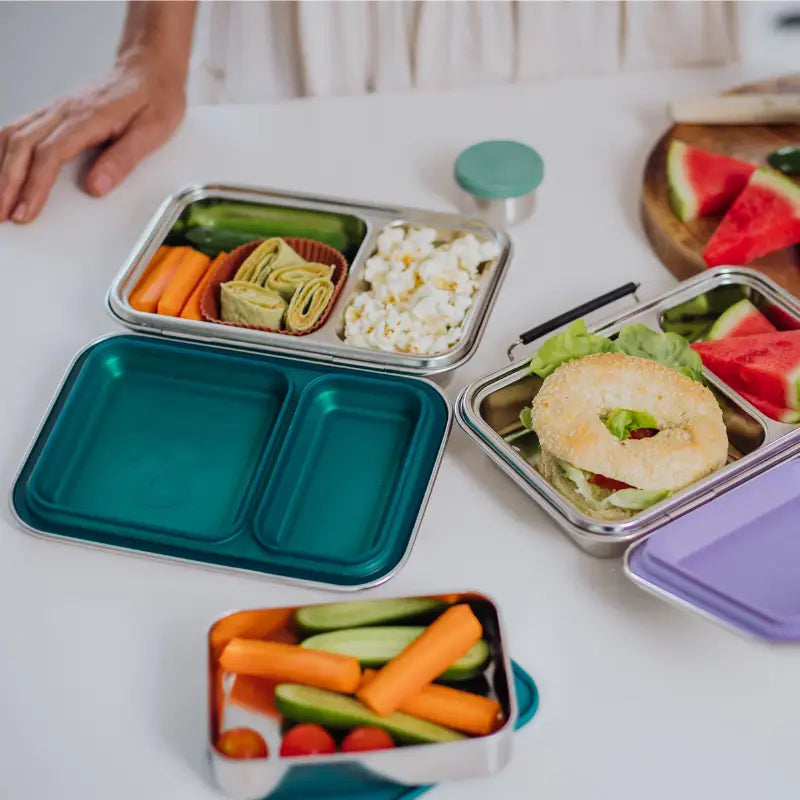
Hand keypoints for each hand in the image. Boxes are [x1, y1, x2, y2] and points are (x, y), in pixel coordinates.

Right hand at [0, 56, 185, 223]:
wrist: (149, 67)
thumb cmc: (155, 98)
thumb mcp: (152, 132)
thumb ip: (123, 159)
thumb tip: (97, 188)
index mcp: (88, 117)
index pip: (50, 155)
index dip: (34, 186)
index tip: (27, 212)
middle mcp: (64, 110)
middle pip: (21, 147)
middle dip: (7, 184)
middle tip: (1, 215)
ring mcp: (56, 109)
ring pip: (13, 136)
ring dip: (0, 169)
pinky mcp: (54, 112)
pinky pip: (18, 128)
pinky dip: (3, 150)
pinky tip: (1, 168)